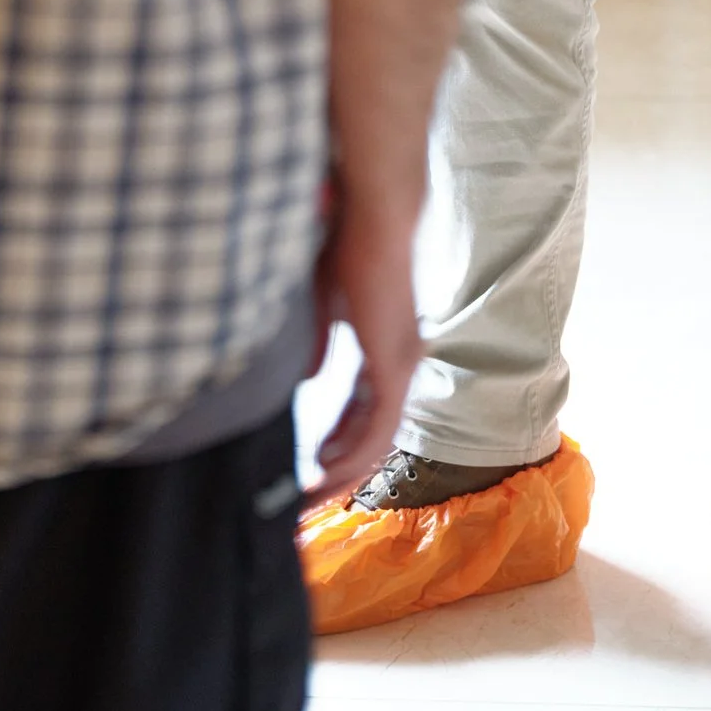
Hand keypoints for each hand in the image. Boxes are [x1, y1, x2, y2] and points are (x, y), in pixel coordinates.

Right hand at [305, 179, 423, 502]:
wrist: (372, 214)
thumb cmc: (345, 246)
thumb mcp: (324, 304)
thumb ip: (318, 343)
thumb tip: (311, 377)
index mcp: (385, 348)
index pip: (363, 410)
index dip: (339, 441)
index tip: (312, 463)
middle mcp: (401, 361)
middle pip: (373, 433)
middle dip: (340, 469)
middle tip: (309, 496)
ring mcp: (401, 363)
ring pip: (377, 437)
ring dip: (345, 469)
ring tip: (312, 493)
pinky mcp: (394, 362)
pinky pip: (378, 424)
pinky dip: (353, 450)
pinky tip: (327, 467)